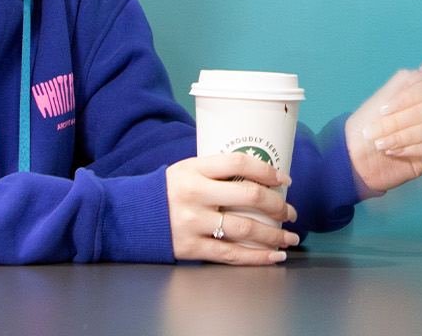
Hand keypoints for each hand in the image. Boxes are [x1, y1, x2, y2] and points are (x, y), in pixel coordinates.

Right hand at [165, 153, 299, 264]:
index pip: (238, 164)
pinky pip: (232, 254)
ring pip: (246, 229)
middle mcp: (195, 195)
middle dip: (278, 206)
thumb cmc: (167, 192)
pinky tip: (274, 256)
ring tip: (289, 237)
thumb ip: (216, 172)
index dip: (267, 170)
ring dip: (275, 235)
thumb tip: (259, 177)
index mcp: (194, 170)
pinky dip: (258, 257)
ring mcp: (193, 223)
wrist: (130, 218)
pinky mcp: (191, 247)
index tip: (284, 180)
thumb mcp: (186, 171)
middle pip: (249, 196)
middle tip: (291, 212)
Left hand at [344, 62, 421, 194]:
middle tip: (375, 132)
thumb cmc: (362, 129)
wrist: (351, 159)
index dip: (405, 99)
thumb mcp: (379, 101)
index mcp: (411, 101)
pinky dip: (410, 149)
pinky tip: (393, 153)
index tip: (383, 109)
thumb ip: (404, 81)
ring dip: (402, 136)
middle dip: (396, 122)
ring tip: (381, 145)